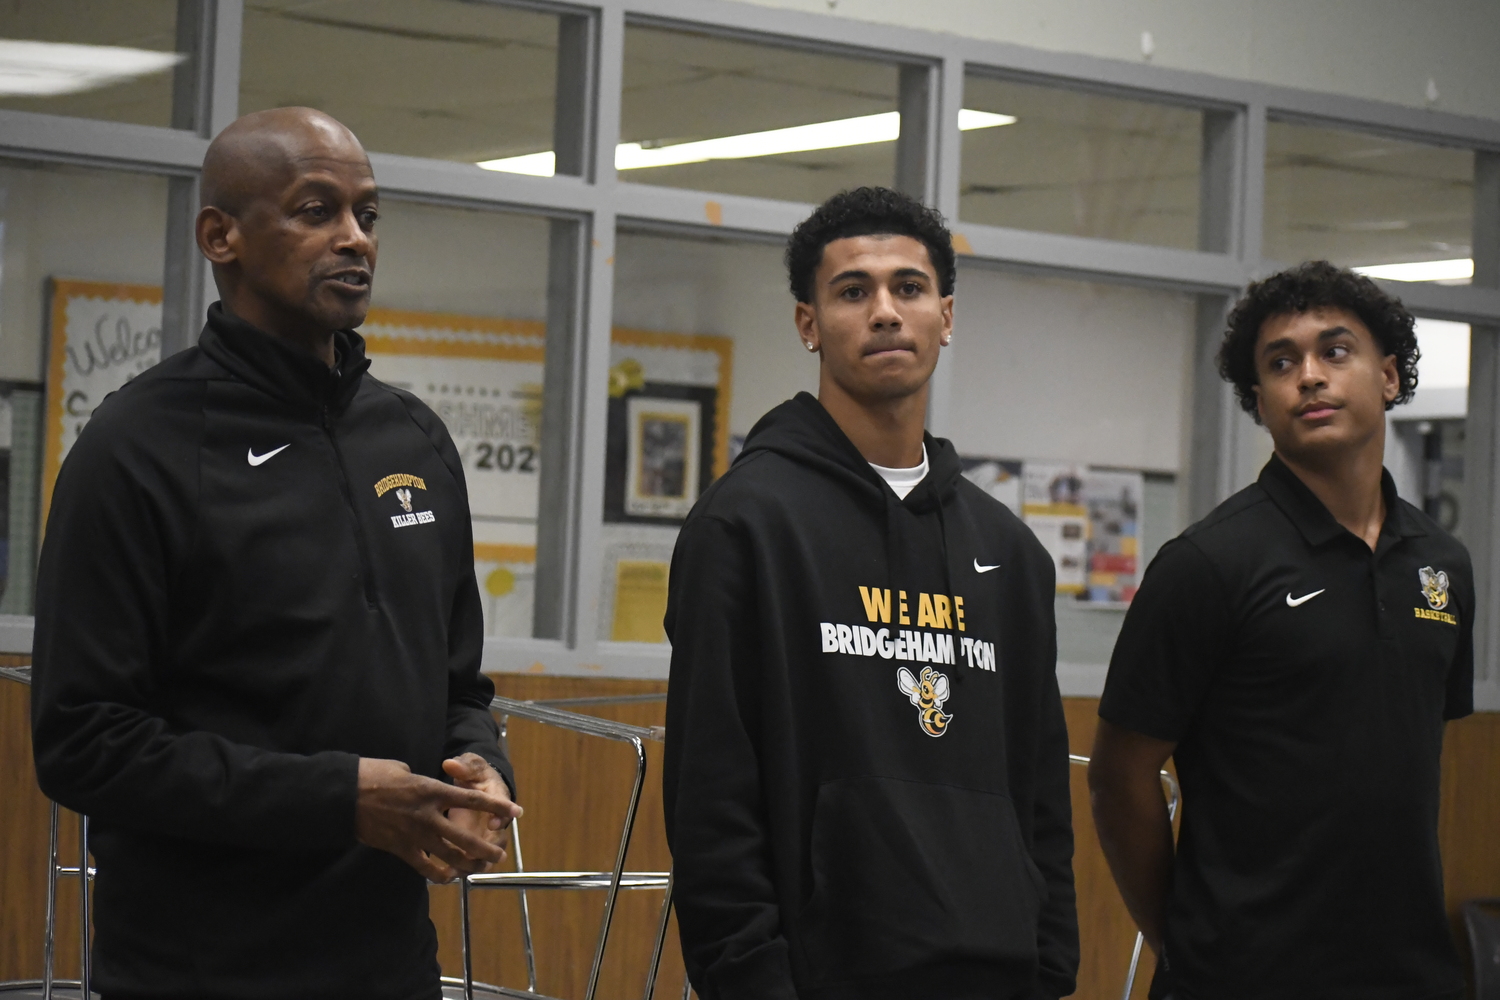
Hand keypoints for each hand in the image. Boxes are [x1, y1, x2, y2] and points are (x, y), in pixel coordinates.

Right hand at [354, 757, 521, 882]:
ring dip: (466, 863)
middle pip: (465, 835)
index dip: (496, 806)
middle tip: (499, 854)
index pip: (472, 799)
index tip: (515, 811)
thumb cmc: (373, 775)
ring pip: (448, 854)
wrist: (344, 795)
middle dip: (485, 847)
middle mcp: (428, 814)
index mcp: (432, 790)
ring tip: (479, 868)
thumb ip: (423, 783)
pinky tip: (447, 877)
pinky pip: (424, 866)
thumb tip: (428, 790)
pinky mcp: (400, 849)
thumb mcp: (404, 769)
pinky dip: (437, 874)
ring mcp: (414, 834)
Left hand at [442, 752, 520, 870]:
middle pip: (498, 837)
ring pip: (486, 853)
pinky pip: (472, 859)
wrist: (477, 784)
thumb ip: (463, 766)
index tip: (492, 823)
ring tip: (463, 871)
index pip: (503, 806)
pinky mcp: (474, 843)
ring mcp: (485, 834)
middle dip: (491, 849)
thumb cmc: (475, 774)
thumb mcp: (471, 766)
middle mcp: (494, 819)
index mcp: (497, 797)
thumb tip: (451, 764)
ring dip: (476, 863)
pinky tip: (448, 874)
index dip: (500, 816)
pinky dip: (462, 867)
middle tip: (481, 856)